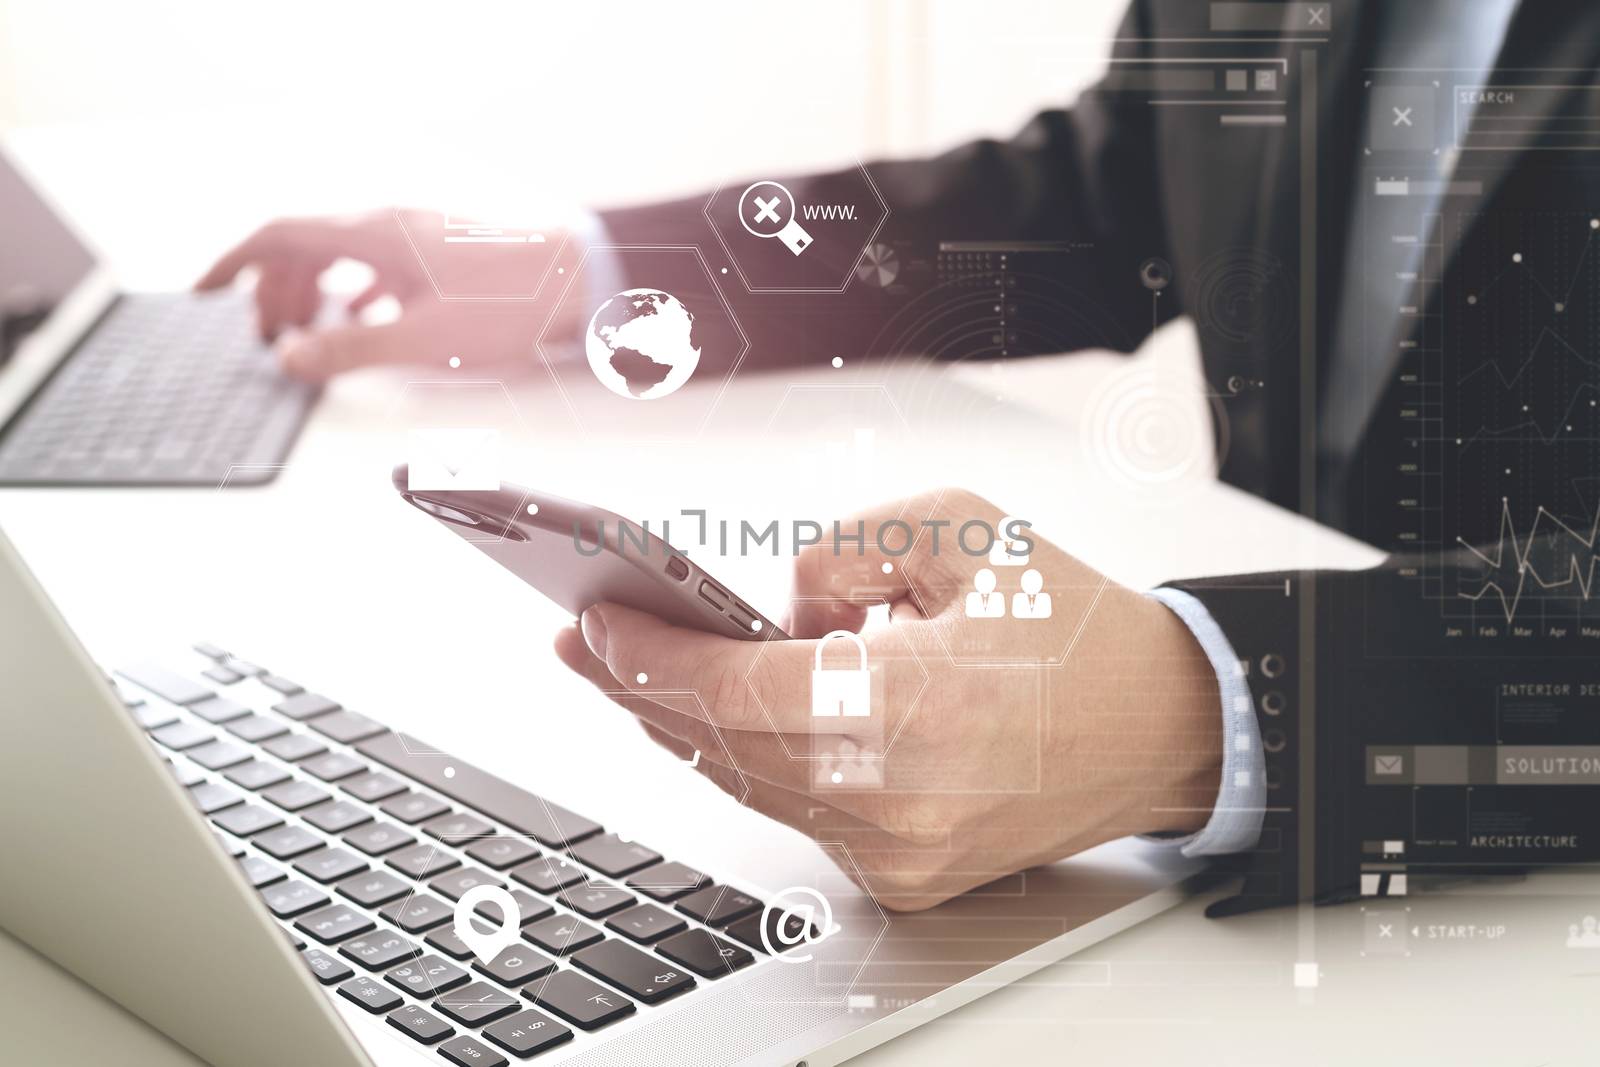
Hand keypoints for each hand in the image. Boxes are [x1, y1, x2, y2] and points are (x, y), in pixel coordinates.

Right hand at [195, 209, 571, 380]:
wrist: (589, 279)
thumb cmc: (516, 304)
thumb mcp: (424, 339)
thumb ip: (351, 349)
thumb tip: (289, 358)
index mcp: (373, 232)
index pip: (278, 235)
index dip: (232, 265)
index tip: (202, 294)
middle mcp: (390, 222)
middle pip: (305, 246)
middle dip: (273, 291)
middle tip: (265, 341)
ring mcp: (418, 234)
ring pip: (342, 254)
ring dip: (313, 292)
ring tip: (307, 336)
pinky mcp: (444, 252)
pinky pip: (379, 263)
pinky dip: (354, 291)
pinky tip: (363, 318)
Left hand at [554, 489, 1222, 909]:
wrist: (1160, 726)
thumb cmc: (1075, 629)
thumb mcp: (961, 530)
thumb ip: (841, 549)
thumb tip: (773, 610)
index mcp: (914, 710)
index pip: (735, 689)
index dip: (652, 655)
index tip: (598, 622)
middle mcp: (898, 799)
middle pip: (724, 744)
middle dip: (644, 688)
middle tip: (589, 642)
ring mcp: (898, 851)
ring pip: (751, 784)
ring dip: (689, 726)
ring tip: (638, 671)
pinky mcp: (903, 874)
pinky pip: (796, 814)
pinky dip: (751, 762)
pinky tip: (721, 717)